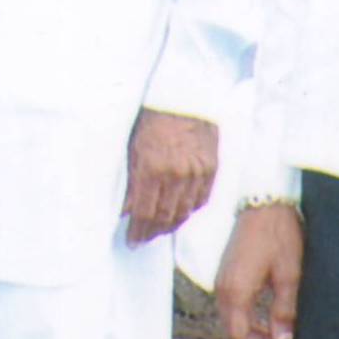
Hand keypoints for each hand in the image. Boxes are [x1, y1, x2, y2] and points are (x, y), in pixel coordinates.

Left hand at [122, 109, 220, 243]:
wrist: (183, 97)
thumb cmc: (151, 120)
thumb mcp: (132, 148)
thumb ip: (130, 182)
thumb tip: (126, 209)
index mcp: (152, 168)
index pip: (144, 212)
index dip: (138, 231)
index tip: (132, 241)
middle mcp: (176, 175)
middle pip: (165, 217)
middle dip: (152, 232)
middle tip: (142, 239)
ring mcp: (197, 173)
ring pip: (184, 212)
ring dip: (170, 225)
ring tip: (157, 230)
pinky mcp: (212, 169)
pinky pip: (201, 200)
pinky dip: (189, 210)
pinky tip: (179, 214)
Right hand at [215, 203, 305, 338]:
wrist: (264, 203)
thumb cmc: (278, 236)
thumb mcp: (289, 276)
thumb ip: (284, 311)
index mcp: (236, 291)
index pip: (239, 335)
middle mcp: (224, 289)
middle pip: (234, 331)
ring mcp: (224, 282)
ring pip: (235, 321)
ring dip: (255, 338)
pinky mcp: (230, 275)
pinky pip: (236, 308)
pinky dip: (251, 323)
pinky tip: (270, 327)